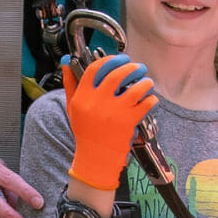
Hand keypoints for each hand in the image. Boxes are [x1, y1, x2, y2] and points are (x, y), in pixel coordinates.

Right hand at [65, 53, 156, 190]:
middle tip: (138, 67)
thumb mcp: (73, 107)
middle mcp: (97, 102)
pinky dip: (151, 99)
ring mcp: (114, 111)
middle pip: (117, 74)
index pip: (94, 69)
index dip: (109, 60)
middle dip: (130, 66)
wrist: (96, 158)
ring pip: (135, 87)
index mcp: (83, 97)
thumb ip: (70, 83)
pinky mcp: (128, 121)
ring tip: (147, 81)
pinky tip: (151, 99)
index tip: (119, 59)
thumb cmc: (85, 132)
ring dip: (144, 82)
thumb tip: (66, 61)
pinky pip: (145, 103)